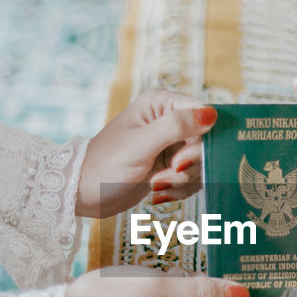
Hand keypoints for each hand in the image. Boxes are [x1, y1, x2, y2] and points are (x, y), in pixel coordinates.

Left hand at [75, 89, 214, 217]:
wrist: (85, 192)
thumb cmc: (105, 164)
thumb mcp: (141, 144)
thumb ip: (176, 126)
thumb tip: (211, 114)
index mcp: (161, 103)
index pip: (203, 114)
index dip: (201, 139)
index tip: (180, 161)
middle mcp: (170, 120)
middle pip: (205, 142)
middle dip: (188, 165)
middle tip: (164, 176)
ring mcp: (172, 144)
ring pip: (201, 163)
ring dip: (182, 180)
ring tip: (156, 184)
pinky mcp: (172, 165)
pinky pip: (194, 178)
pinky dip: (180, 189)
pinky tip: (159, 191)